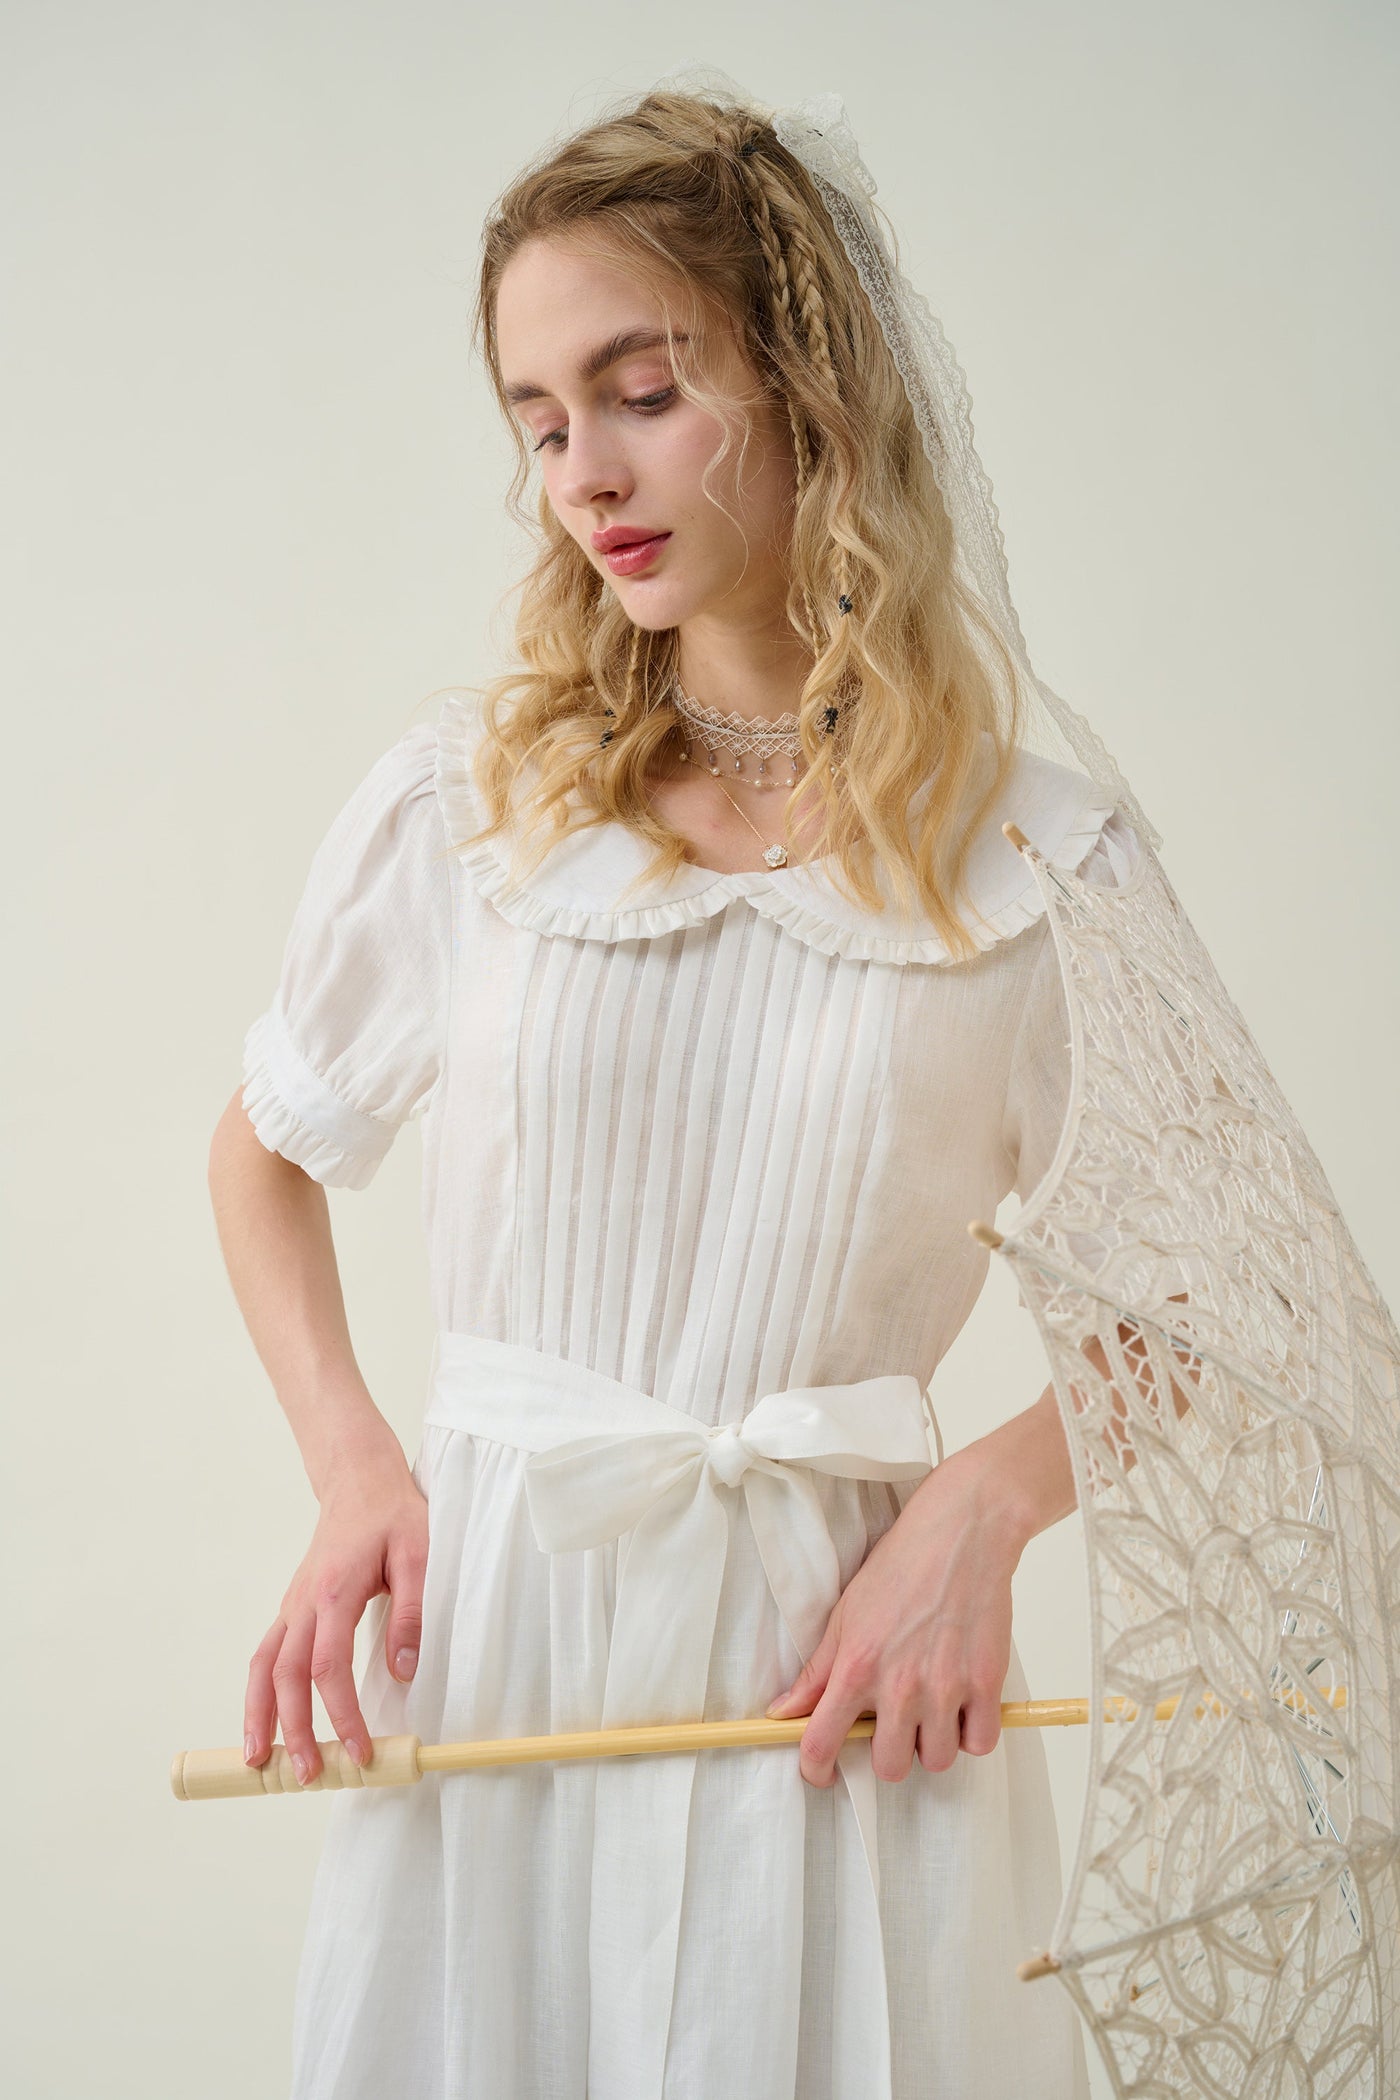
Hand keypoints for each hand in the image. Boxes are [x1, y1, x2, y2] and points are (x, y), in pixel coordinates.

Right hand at [243, 1446, 428, 1784]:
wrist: (359, 1480)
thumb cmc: (393, 1514)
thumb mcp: (420, 1553)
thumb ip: (411, 1612)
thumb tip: (403, 1672)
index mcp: (334, 1592)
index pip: (329, 1667)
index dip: (341, 1715)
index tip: (361, 1752)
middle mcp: (304, 1602)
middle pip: (286, 1677)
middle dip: (293, 1731)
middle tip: (308, 1776)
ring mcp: (293, 1605)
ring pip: (264, 1668)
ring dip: (260, 1716)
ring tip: (259, 1763)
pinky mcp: (292, 1608)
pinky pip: (266, 1655)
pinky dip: (259, 1692)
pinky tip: (263, 1723)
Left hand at [764, 1448, 1029, 1785]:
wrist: (962, 1533)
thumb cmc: (901, 1567)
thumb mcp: (845, 1614)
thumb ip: (817, 1672)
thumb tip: (782, 1712)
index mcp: (856, 1668)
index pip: (822, 1745)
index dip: (817, 1770)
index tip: (823, 1772)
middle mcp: (900, 1686)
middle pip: (889, 1767)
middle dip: (888, 1751)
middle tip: (894, 1720)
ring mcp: (946, 1688)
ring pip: (936, 1761)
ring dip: (931, 1743)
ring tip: (931, 1707)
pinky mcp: (987, 1684)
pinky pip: (979, 1744)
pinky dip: (971, 1732)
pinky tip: (962, 1704)